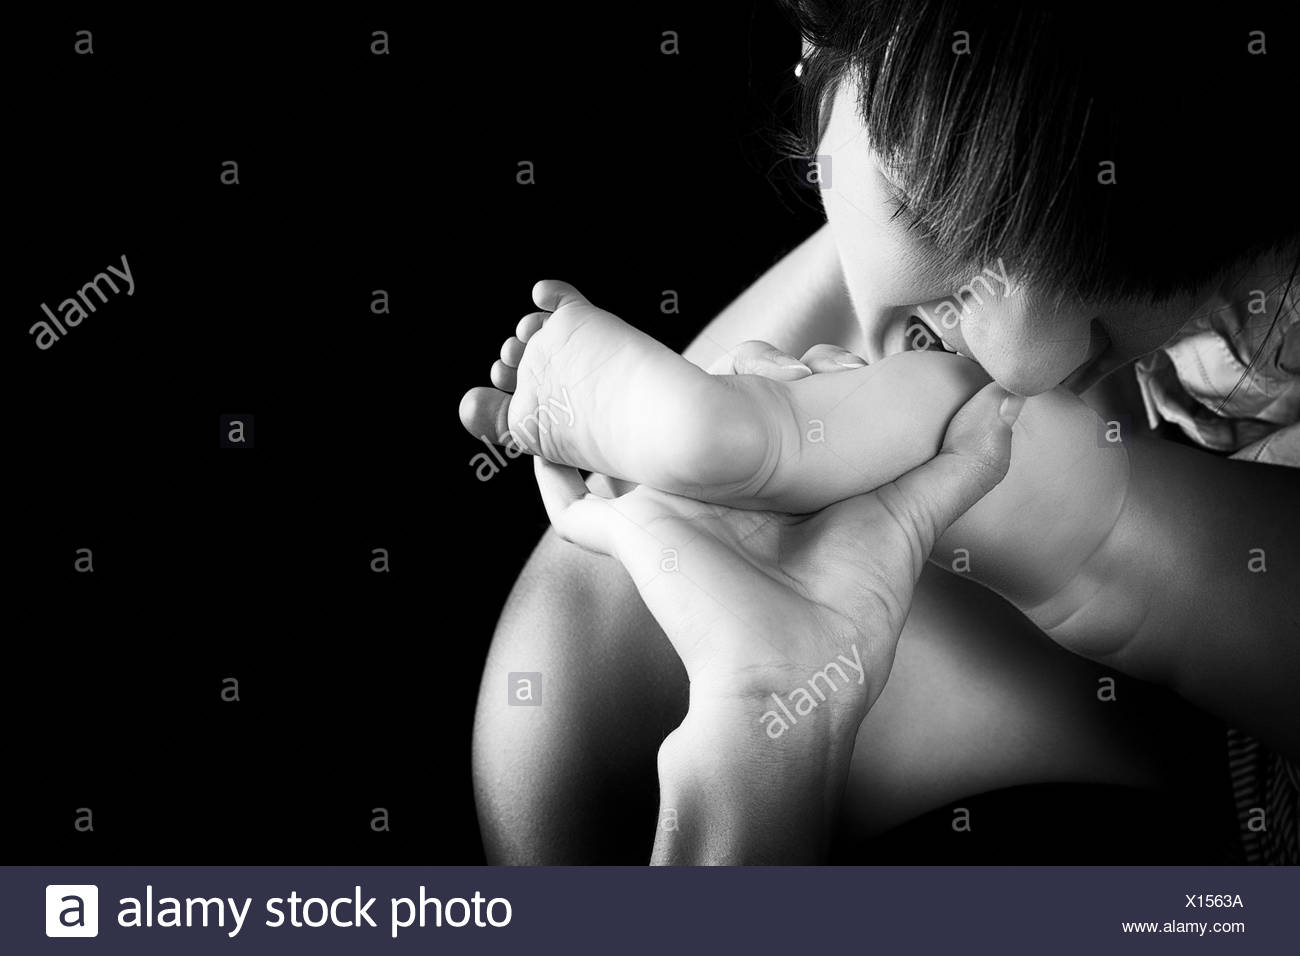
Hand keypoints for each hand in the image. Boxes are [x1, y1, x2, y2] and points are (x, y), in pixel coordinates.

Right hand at [532, 379, 1020, 740]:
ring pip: (639, 442)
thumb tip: (1005, 404)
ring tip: (646, 362)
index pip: (774, 411)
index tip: (827, 357)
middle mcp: (724, 497)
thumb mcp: (911, 523)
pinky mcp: (630, 530)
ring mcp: (672, 511)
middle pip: (707, 415)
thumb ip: (959, 466)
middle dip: (725, 371)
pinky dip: (550, 477)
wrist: (788, 680)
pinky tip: (542, 443)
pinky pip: (572, 504)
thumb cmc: (848, 617)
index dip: (795, 373)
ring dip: (629, 402)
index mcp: (781, 493)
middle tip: (757, 353)